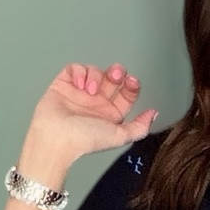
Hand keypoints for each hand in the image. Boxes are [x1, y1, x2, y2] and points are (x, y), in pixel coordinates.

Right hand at [22, 62, 157, 177]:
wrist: (57, 139)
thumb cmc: (84, 140)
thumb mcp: (119, 136)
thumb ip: (139, 127)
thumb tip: (153, 114)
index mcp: (110, 114)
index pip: (126, 93)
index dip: (131, 85)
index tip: (131, 83)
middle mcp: (96, 102)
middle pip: (112, 78)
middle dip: (116, 73)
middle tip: (114, 76)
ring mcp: (79, 93)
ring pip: (94, 71)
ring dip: (96, 76)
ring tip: (90, 89)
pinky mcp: (63, 85)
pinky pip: (74, 69)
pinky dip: (78, 72)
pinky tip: (79, 84)